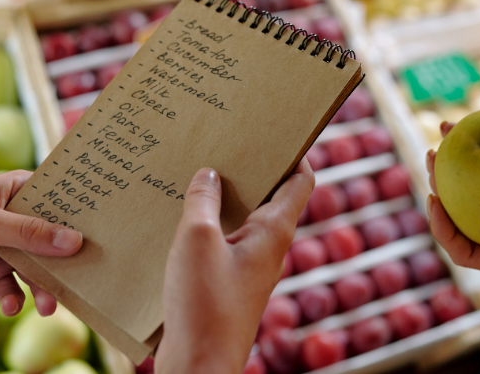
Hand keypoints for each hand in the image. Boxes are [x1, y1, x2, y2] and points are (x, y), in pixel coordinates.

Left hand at [0, 171, 83, 316]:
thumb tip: (75, 241)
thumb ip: (28, 233)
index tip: (109, 235)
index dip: (82, 217)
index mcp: (16, 191)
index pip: (59, 201)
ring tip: (47, 306)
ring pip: (33, 268)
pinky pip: (10, 288)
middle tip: (82, 283)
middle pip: (51, 241)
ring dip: (41, 287)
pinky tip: (8, 305)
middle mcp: (12, 218)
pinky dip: (13, 298)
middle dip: (65, 263)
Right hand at [156, 161, 314, 373]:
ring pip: (242, 219)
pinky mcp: (228, 284)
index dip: (294, 151)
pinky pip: (223, 243)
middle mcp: (268, 247)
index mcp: (274, 231)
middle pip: (269, 195)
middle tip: (223, 142)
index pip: (300, 180)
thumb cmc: (204, 305)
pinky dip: (208, 225)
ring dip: (223, 197)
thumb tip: (208, 174)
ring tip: (194, 172)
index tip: (276, 129)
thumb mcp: (196, 240)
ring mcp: (249, 267)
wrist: (198, 366)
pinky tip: (178, 217)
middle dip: (249, 168)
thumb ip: (203, 200)